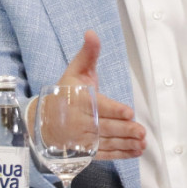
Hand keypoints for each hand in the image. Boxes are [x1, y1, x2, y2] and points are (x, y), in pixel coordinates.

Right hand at [32, 30, 146, 160]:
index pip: (98, 106)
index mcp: (79, 100)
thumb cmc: (65, 92)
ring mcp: (84, 138)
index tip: (129, 112)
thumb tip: (91, 33)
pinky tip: (135, 151)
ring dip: (126, 143)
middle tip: (141, 132)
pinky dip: (121, 154)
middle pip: (105, 126)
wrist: (44, 120)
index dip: (114, 110)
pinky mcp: (87, 150)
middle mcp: (81, 121)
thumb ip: (87, 53)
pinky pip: (105, 153)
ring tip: (142, 143)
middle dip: (124, 130)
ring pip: (107, 142)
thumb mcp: (75, 70)